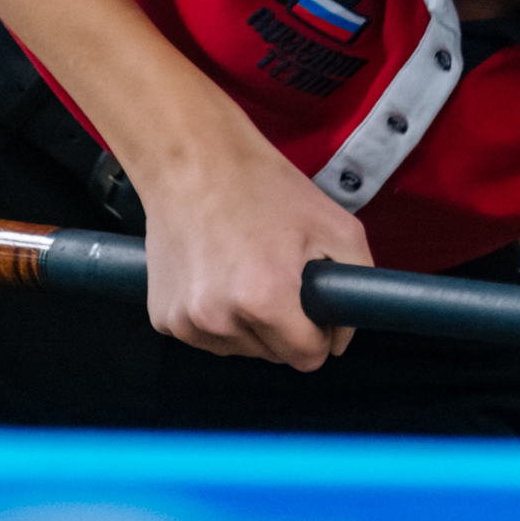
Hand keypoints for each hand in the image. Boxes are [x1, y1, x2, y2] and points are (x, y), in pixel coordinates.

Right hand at [133, 112, 368, 369]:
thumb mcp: (338, 226)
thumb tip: (341, 336)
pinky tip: (220, 276)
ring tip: (248, 272)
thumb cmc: (262, 187)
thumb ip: (357, 286)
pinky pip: (206, 336)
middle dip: (286, 327)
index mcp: (264, 300)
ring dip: (250, 325)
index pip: (307, 358)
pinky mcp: (162, 317)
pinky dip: (219, 317)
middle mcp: (219, 319)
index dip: (320, 334)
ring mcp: (185, 321)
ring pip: (240, 349)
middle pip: (274, 355)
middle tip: (281, 277)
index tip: (315, 308)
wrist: (192, 162)